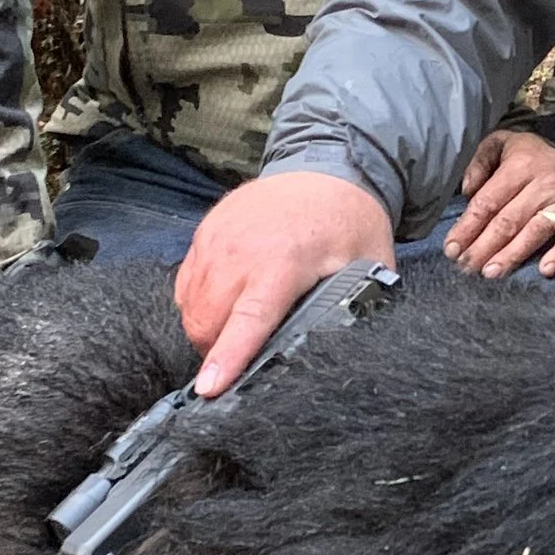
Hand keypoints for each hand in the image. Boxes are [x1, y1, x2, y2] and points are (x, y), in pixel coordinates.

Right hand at [176, 172, 396, 397]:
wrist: (326, 166)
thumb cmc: (349, 222)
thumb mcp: (367, 265)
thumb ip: (356, 308)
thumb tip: (355, 352)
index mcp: (282, 264)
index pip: (248, 320)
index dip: (228, 357)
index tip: (208, 388)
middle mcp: (240, 251)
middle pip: (207, 321)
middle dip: (215, 353)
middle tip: (242, 365)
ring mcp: (216, 239)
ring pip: (191, 306)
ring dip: (206, 330)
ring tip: (235, 334)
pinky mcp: (204, 232)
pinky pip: (186, 284)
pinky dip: (198, 303)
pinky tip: (225, 305)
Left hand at [444, 131, 554, 279]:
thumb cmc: (537, 154)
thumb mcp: (505, 143)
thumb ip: (481, 161)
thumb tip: (466, 191)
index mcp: (519, 167)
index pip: (488, 201)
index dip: (468, 227)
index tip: (451, 249)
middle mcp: (542, 186)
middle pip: (509, 221)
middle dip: (484, 247)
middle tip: (466, 267)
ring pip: (536, 231)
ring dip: (513, 254)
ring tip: (492, 273)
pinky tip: (545, 271)